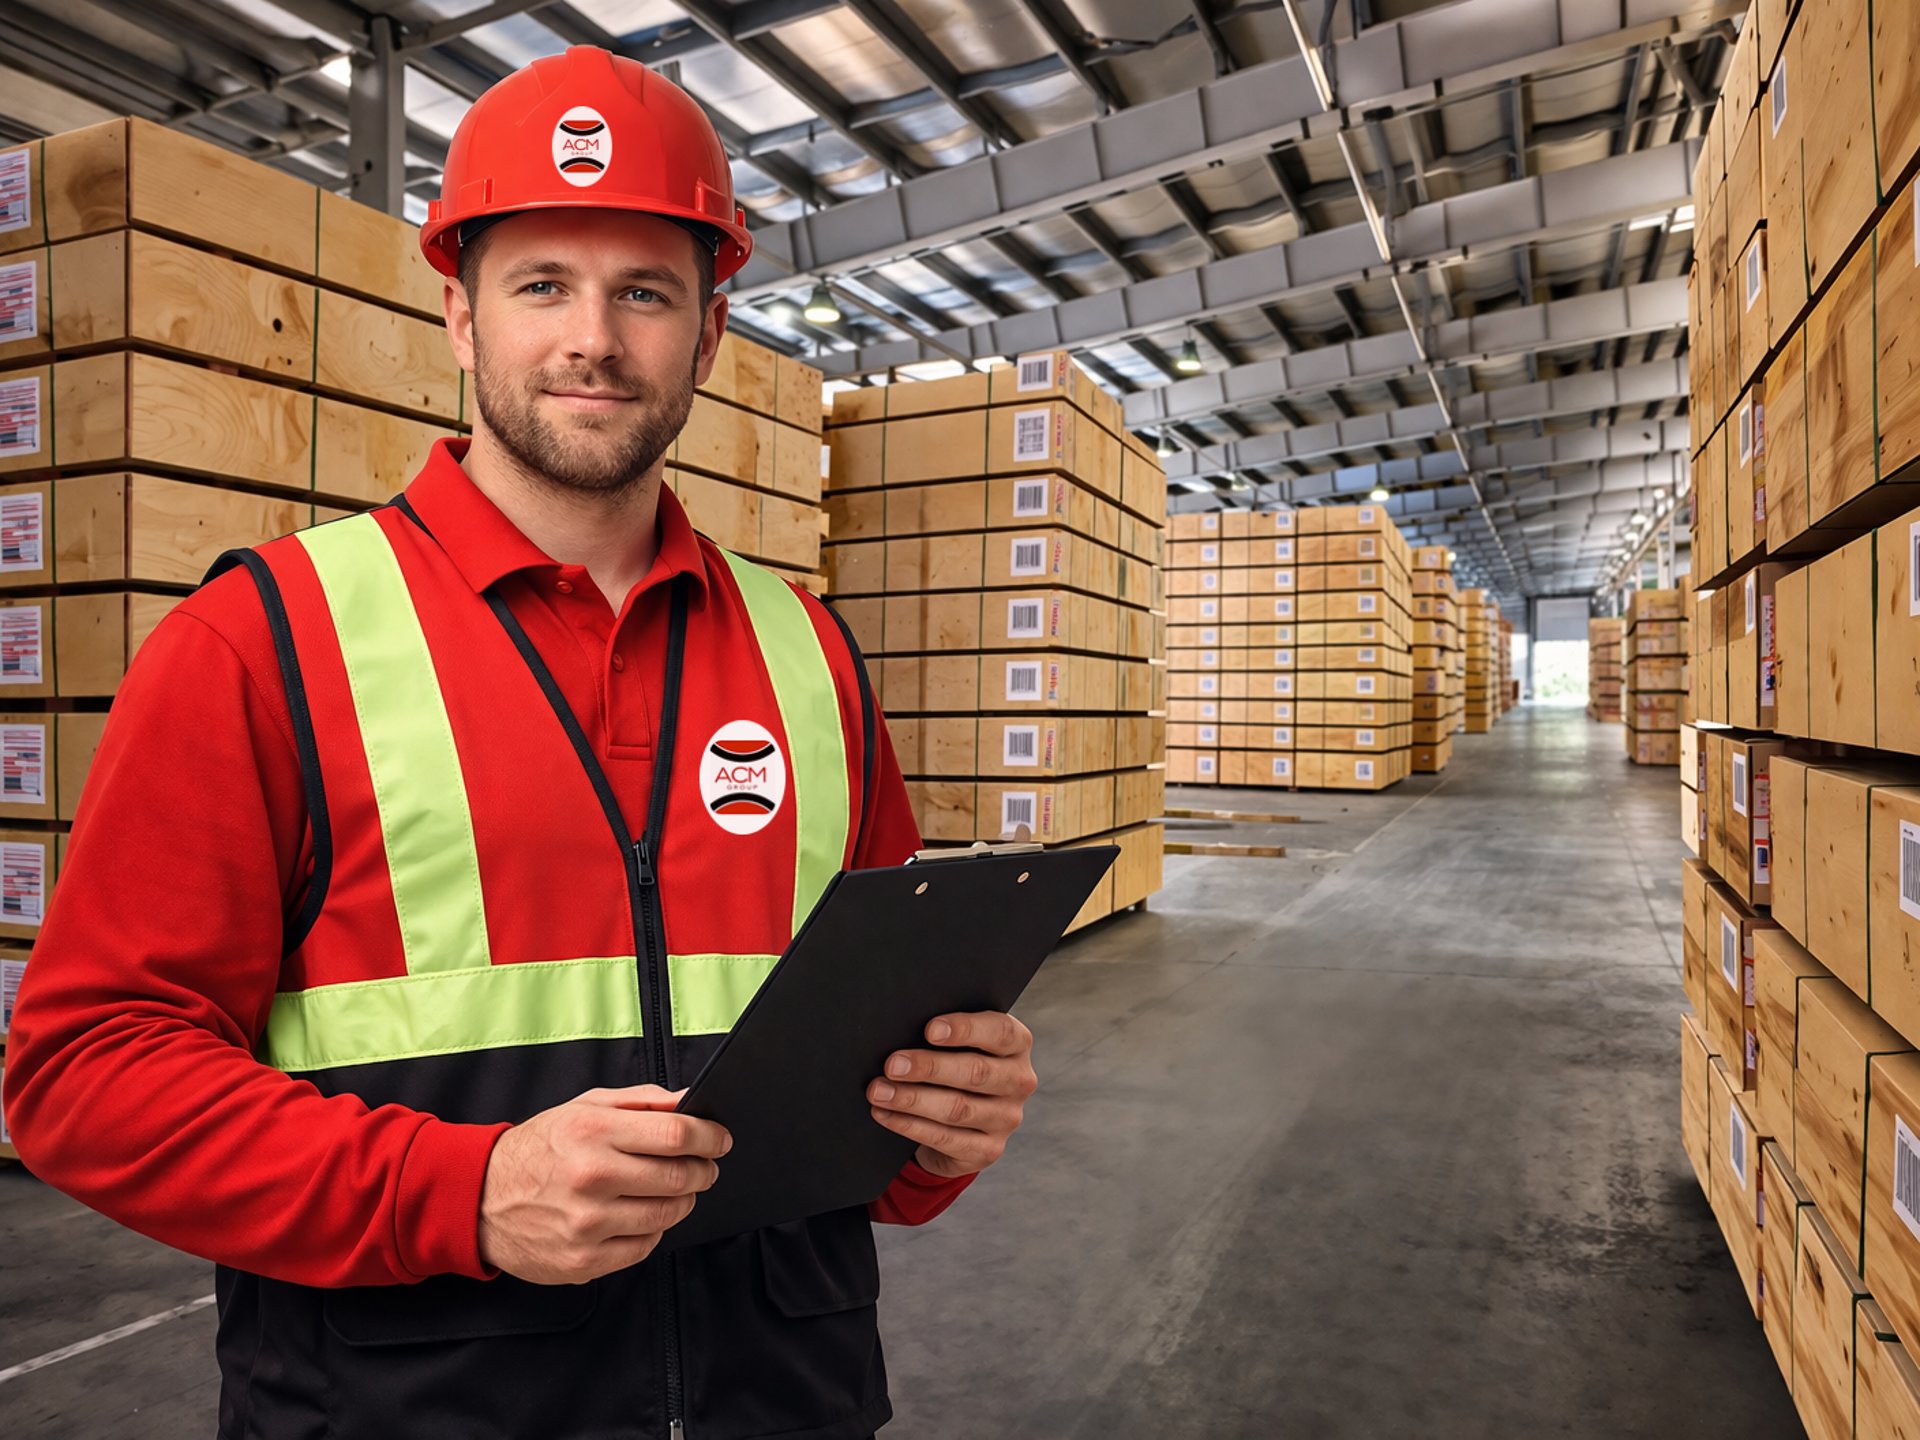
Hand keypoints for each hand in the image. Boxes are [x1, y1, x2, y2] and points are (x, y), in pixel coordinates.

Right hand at [477, 1085, 730, 1284]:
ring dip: (683, 1201)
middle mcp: (591, 1177)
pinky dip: (653, 1230)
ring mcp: (588, 1223)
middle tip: (704, 1167)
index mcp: (593, 1131)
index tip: (720, 1140)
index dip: (709, 1138)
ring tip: (677, 1190)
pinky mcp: (584, 1260)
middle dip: (702, 1171)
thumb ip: (642, 1100)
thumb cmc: (541, 1147)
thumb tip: (690, 1100)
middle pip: (678, 1177)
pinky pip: (644, 1246)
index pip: (676, 1135)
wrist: (480, 1198)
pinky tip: (642, 1215)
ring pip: (666, 1214)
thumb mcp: (585, 1107)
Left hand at [867, 1012, 1037, 1180]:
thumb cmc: (956, 1063)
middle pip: (976, 1072)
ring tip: (879, 1091)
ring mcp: (1006, 1119)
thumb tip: (901, 1029)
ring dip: (912, 1099)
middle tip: (892, 1065)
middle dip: (929, 1068)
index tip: (930, 1030)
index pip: (1000, 1032)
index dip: (966, 1029)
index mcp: (1017, 1045)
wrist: (966, 1118)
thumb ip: (945, 1035)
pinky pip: (945, 1138)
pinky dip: (910, 1125)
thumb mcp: (961, 1044)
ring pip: (957, 1108)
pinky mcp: (988, 1150)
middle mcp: (1019, 1081)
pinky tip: (886, 1114)